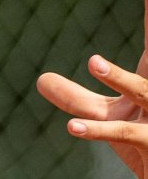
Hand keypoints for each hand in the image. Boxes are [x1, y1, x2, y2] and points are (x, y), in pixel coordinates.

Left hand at [37, 0, 147, 178]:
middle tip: (103, 38)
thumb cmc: (140, 140)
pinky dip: (96, 129)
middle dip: (138, 51)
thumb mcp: (104, 116)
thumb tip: (41, 79)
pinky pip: (125, 132)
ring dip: (121, 78)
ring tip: (94, 61)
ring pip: (144, 93)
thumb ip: (74, 98)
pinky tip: (72, 125)